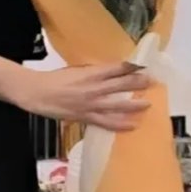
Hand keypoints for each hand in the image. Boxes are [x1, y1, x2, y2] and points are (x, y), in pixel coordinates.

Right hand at [18, 62, 151, 131]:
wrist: (38, 93)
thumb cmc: (55, 79)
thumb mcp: (76, 70)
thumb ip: (93, 72)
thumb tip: (110, 72)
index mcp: (91, 73)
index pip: (117, 68)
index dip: (133, 67)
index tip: (145, 66)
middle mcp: (94, 88)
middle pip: (122, 84)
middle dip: (139, 83)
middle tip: (153, 82)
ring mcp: (91, 104)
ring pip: (118, 105)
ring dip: (135, 105)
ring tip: (148, 104)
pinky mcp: (86, 117)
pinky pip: (107, 122)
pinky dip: (121, 124)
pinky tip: (133, 125)